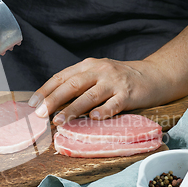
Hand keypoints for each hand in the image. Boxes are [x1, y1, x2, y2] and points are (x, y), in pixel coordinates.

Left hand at [28, 58, 164, 125]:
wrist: (154, 75)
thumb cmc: (120, 79)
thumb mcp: (98, 74)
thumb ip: (79, 84)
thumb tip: (53, 103)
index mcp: (88, 65)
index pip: (62, 77)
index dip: (46, 90)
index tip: (32, 103)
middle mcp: (99, 71)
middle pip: (72, 85)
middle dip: (54, 99)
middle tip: (40, 114)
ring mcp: (114, 82)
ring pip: (90, 95)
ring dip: (73, 109)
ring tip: (60, 121)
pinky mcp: (128, 94)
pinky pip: (114, 104)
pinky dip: (103, 111)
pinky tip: (94, 118)